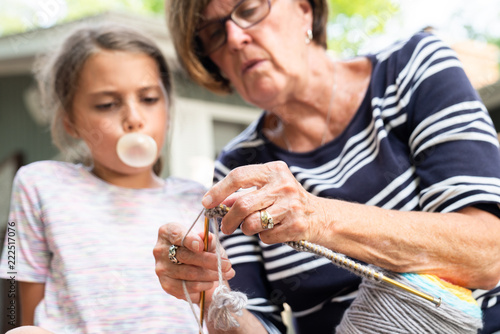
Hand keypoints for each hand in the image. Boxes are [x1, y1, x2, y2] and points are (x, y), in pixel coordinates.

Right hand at [153, 222, 234, 303]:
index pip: (176, 234)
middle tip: (227, 265)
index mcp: (167, 232)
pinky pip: (186, 287)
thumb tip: (207, 237)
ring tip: (226, 274)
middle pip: (185, 256)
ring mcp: (161, 268)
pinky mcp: (166, 285)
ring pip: (189, 273)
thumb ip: (208, 240)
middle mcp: (160, 249)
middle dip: (210, 261)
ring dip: (211, 275)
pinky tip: (211, 283)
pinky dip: (203, 286)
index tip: (201, 246)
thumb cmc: (203, 251)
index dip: (189, 240)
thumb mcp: (209, 242)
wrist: (199, 271)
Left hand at [202, 161, 328, 243]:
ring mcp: (291, 205)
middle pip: (242, 204)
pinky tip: (273, 231)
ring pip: (252, 223)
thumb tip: (216, 202)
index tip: (206, 202)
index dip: (218, 190)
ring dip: (246, 230)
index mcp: (273, 170)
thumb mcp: (268, 189)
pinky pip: (266, 237)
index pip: (238, 176)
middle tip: (225, 227)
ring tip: (253, 227)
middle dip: (228, 219)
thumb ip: (243, 193)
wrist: (320, 216)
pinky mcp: (296, 225)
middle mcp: (283, 185)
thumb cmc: (287, 201)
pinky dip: (264, 237)